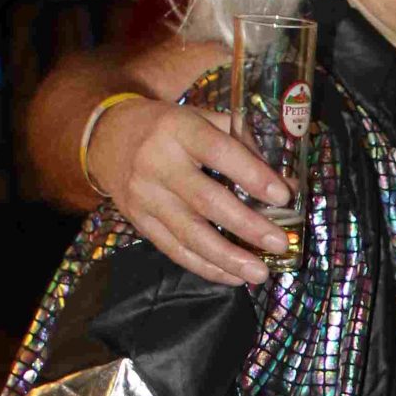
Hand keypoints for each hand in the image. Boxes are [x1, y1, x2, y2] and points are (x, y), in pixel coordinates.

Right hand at [91, 95, 290, 286]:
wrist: (108, 138)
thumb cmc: (169, 128)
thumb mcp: (201, 119)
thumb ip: (242, 142)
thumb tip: (287, 182)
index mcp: (179, 130)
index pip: (219, 152)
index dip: (252, 175)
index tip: (283, 196)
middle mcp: (158, 164)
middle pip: (207, 201)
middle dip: (247, 226)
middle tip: (279, 244)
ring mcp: (145, 196)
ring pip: (190, 234)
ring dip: (228, 258)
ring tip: (260, 273)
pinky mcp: (139, 222)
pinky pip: (175, 250)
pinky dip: (206, 267)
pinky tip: (233, 277)